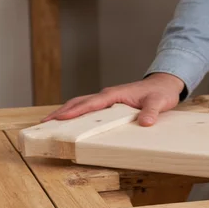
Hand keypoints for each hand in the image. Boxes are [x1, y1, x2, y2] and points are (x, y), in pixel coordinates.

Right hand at [42, 73, 185, 125]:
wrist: (165, 84)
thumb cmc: (160, 92)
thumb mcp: (159, 102)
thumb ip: (152, 112)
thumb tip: (146, 123)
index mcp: (115, 94)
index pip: (92, 104)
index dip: (76, 111)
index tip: (60, 118)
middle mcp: (108, 95)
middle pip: (80, 102)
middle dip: (61, 112)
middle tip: (43, 124)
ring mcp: (108, 99)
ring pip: (82, 104)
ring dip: (66, 112)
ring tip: (49, 124)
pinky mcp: (110, 103)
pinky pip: (89, 108)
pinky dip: (76, 113)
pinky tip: (70, 122)